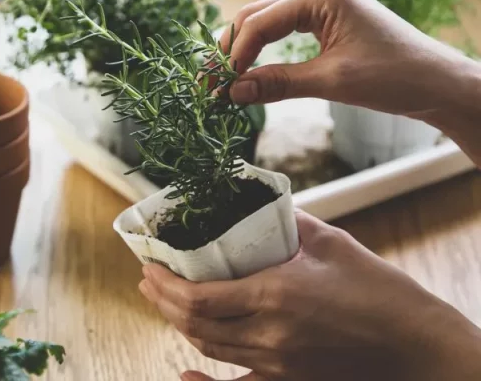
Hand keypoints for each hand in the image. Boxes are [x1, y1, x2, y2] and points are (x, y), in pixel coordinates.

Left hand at [139, 210, 480, 380]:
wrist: (419, 348)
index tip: (149, 265)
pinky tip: (186, 376)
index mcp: (274, 295)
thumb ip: (288, 222)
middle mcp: (268, 335)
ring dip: (180, 325)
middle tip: (150, 279)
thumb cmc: (381, 292)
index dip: (164, 283)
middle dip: (162, 300)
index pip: (197, 296)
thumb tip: (258, 203)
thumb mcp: (332, 245)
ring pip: (209, 348)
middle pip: (193, 323)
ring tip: (166, 302)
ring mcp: (276, 365)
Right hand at [223, 0, 480, 164]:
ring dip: (244, 49)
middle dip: (232, 48)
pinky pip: (284, 32)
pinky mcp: (328, 22)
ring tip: (224, 78)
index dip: (234, 55)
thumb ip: (277, 84)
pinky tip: (250, 71)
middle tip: (210, 81)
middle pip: (257, 16)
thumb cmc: (393, 77)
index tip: (217, 86)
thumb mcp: (330, 81)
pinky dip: (264, 52)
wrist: (436, 83)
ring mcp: (324, 6)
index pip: (261, 23)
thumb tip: (233, 93)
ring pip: (267, 23)